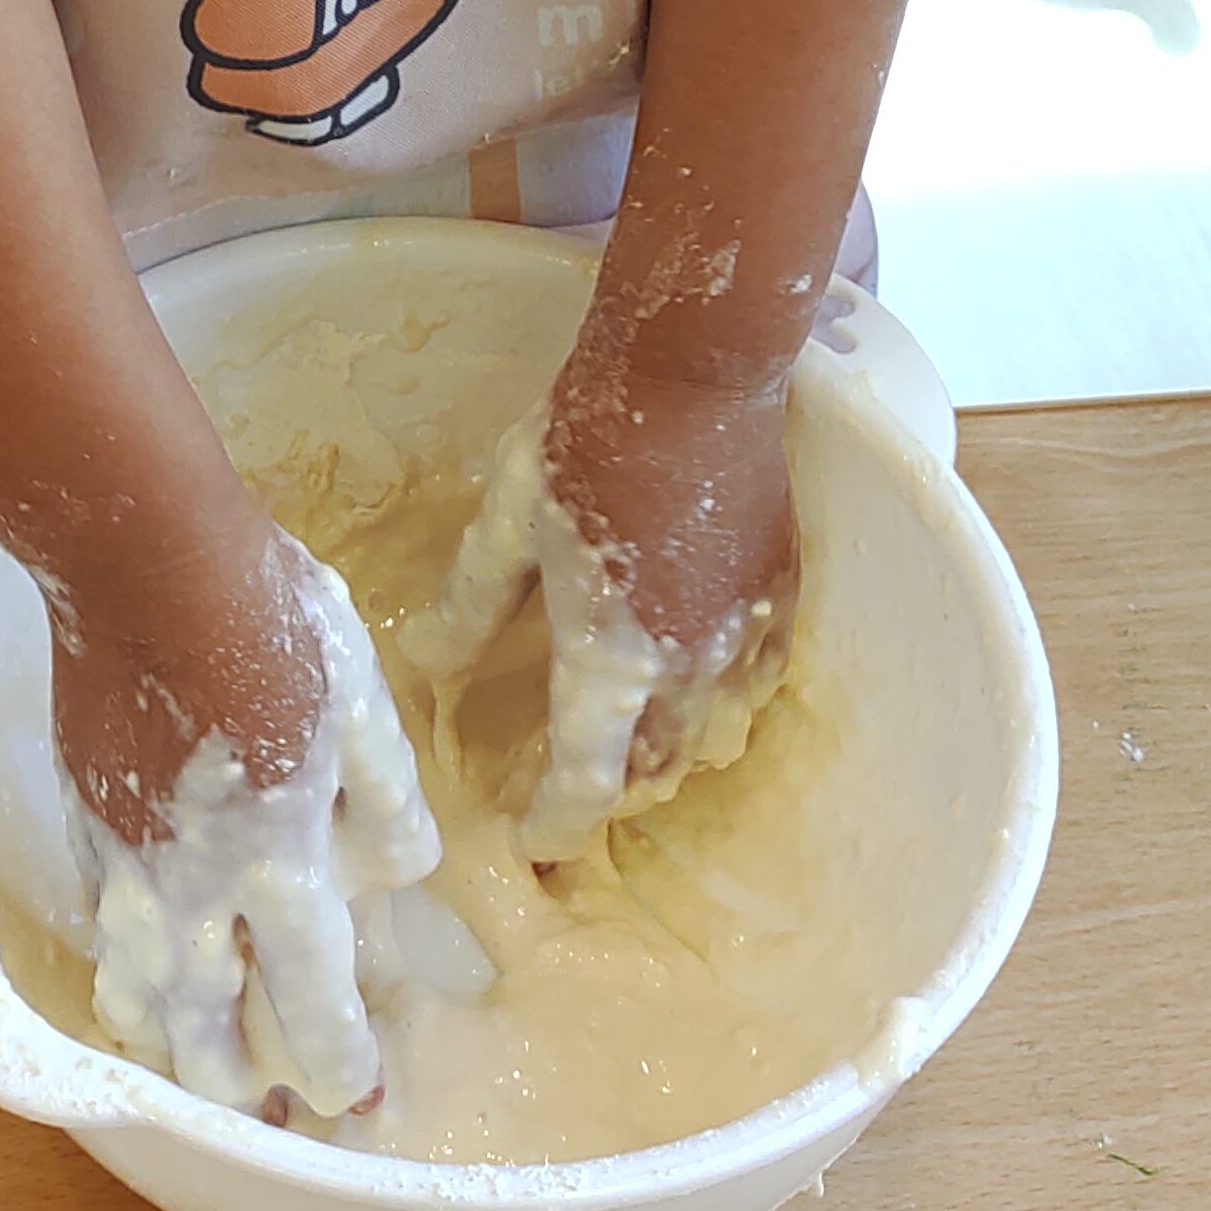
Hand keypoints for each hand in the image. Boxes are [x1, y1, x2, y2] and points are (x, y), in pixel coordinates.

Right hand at [55, 532, 437, 1119]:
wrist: (138, 562)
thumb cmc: (268, 617)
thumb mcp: (361, 698)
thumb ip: (384, 800)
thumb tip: (397, 876)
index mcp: (279, 860)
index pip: (312, 997)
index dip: (338, 1060)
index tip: (357, 1097)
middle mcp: (193, 886)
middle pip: (205, 1027)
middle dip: (236, 1084)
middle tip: (263, 1110)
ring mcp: (125, 860)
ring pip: (135, 992)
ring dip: (166, 1042)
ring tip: (188, 1069)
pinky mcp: (83, 822)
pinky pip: (101, 929)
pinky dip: (121, 972)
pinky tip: (136, 973)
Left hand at [409, 355, 799, 867]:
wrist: (692, 373)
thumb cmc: (585, 438)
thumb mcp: (507, 518)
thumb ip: (471, 601)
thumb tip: (429, 662)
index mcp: (609, 658)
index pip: (585, 779)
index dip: (555, 822)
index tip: (531, 836)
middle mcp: (686, 667)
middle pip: (654, 769)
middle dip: (611, 787)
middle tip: (571, 774)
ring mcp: (744, 633)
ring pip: (712, 734)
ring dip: (669, 749)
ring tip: (631, 729)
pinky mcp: (780, 593)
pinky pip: (754, 681)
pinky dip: (722, 701)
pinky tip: (695, 674)